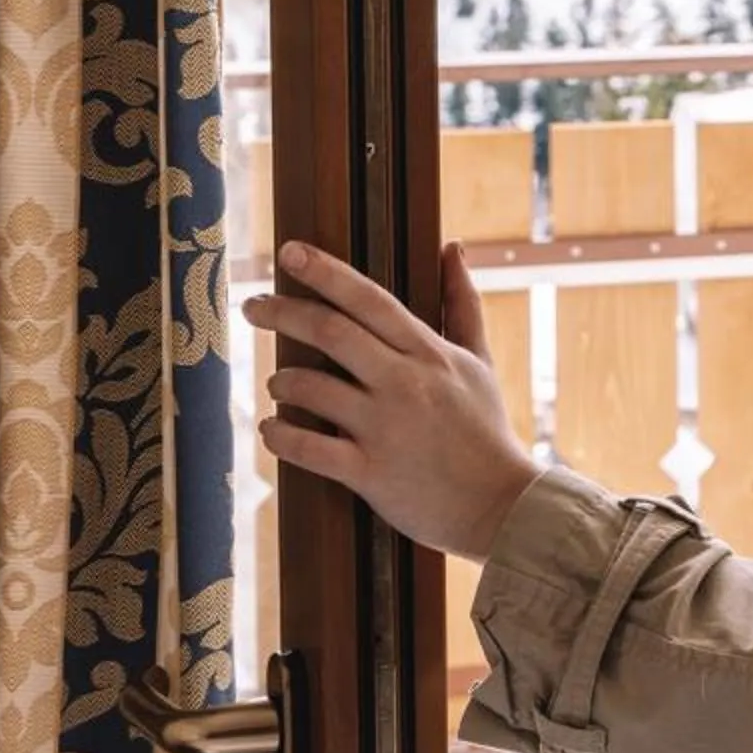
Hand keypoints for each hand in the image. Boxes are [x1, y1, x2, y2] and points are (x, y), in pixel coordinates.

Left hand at [245, 241, 539, 562]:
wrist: (500, 504)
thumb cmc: (485, 429)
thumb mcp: (480, 360)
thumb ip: (462, 303)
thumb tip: (453, 248)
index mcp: (429, 353)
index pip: (370, 300)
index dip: (326, 272)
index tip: (290, 252)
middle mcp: (404, 383)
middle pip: (330, 332)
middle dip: (282, 312)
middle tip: (252, 305)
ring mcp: (384, 428)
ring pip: (310, 388)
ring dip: (282, 381)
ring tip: (277, 384)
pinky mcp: (368, 473)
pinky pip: (306, 448)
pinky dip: (279, 434)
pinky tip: (273, 428)